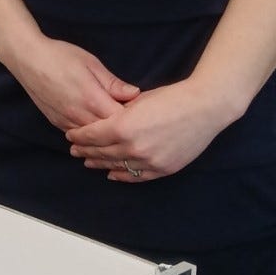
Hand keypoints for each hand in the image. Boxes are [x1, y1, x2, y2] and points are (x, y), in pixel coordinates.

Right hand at [3, 35, 139, 132]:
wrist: (27, 59)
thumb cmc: (60, 56)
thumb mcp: (92, 64)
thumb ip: (113, 83)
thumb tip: (135, 94)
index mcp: (92, 99)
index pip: (121, 119)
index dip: (134, 118)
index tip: (141, 112)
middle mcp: (79, 115)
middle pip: (108, 133)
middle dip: (121, 129)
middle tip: (133, 122)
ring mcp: (66, 121)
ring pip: (92, 139)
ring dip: (105, 135)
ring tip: (117, 128)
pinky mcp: (56, 123)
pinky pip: (78, 135)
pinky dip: (89, 135)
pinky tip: (97, 130)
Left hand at [65, 80, 231, 181]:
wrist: (204, 108)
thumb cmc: (172, 98)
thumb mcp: (138, 101)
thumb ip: (118, 113)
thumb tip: (104, 121)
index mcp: (123, 127)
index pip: (91, 136)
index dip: (79, 136)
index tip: (71, 135)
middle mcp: (132, 147)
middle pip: (100, 152)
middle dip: (85, 151)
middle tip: (74, 150)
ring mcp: (148, 161)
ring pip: (116, 166)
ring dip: (100, 164)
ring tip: (89, 162)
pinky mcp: (162, 169)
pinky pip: (136, 176)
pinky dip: (122, 175)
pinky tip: (112, 174)